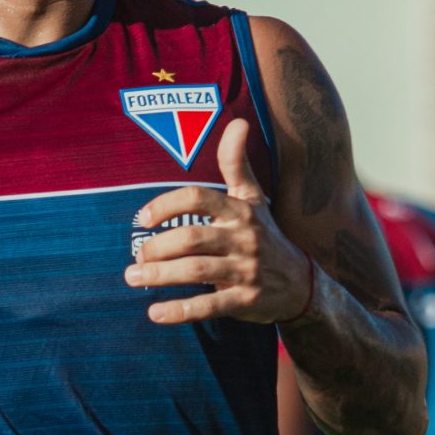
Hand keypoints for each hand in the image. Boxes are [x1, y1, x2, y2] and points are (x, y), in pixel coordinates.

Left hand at [124, 118, 313, 326]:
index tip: (143, 218)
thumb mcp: (254, 198)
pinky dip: (180, 310)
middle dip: (157, 247)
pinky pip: (209, 305)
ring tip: (133, 278)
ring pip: (196, 271)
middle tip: (136, 257)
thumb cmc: (265, 235)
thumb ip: (237, 163)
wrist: (301, 285)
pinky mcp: (246, 300)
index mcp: (240, 210)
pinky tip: (155, 313)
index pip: (199, 198)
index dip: (167, 205)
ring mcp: (246, 270)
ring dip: (159, 275)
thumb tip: (237, 122)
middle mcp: (244, 238)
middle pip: (192, 237)